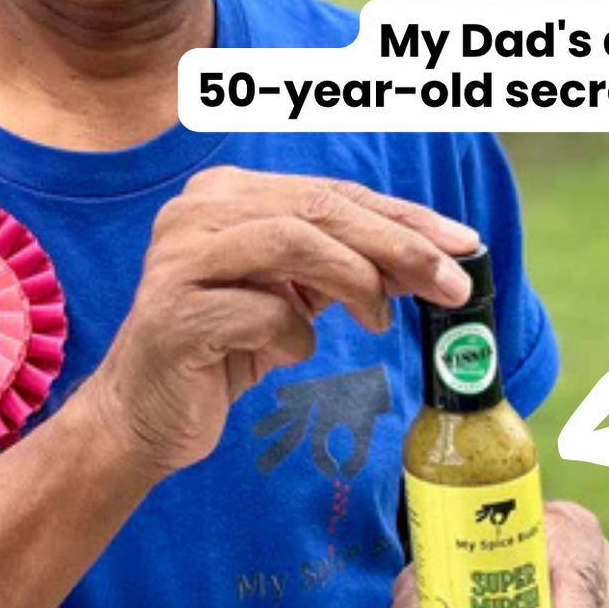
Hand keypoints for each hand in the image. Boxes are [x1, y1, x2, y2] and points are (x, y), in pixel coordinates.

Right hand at [87, 166, 478, 477]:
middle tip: (452, 283)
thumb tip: (438, 259)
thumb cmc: (225, 348)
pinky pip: (261, 312)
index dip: (404, 217)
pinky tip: (288, 352)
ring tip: (380, 319)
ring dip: (355, 280)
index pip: (331, 193)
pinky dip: (293, 335)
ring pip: (291, 241)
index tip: (465, 245)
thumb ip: (346, 266)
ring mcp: (178, 259)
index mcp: (225, 193)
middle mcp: (195, 211)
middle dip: (396, 244)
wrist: (143, 415)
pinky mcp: (174, 314)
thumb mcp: (292, 295)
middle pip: (316, 208)